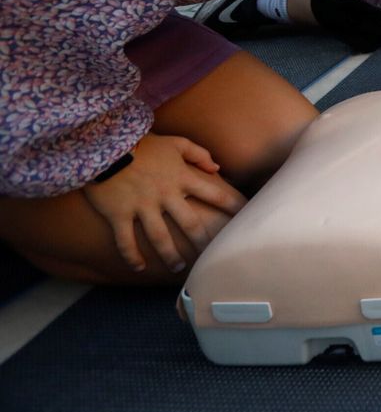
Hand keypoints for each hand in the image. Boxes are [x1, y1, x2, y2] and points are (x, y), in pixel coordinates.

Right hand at [81, 134, 246, 272]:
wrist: (103, 145)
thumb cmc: (143, 144)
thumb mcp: (175, 143)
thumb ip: (198, 154)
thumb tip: (217, 168)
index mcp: (182, 177)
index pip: (216, 194)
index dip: (234, 206)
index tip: (246, 219)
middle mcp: (165, 194)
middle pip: (190, 223)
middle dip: (202, 241)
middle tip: (210, 256)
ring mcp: (142, 205)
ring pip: (160, 237)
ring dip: (170, 254)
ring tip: (178, 266)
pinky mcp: (119, 213)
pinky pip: (126, 240)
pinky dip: (132, 256)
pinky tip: (140, 268)